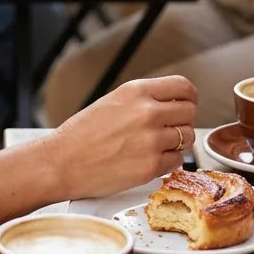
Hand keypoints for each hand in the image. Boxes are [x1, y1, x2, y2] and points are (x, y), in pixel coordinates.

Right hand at [45, 76, 197, 200]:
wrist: (63, 161)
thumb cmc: (82, 133)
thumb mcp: (113, 101)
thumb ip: (144, 99)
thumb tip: (172, 103)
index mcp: (136, 91)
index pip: (184, 87)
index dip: (189, 97)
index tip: (186, 103)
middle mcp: (148, 112)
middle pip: (190, 112)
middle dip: (183, 120)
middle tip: (169, 127)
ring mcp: (152, 140)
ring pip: (188, 138)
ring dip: (177, 142)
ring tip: (155, 145)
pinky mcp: (152, 166)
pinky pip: (177, 161)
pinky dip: (168, 161)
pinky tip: (149, 158)